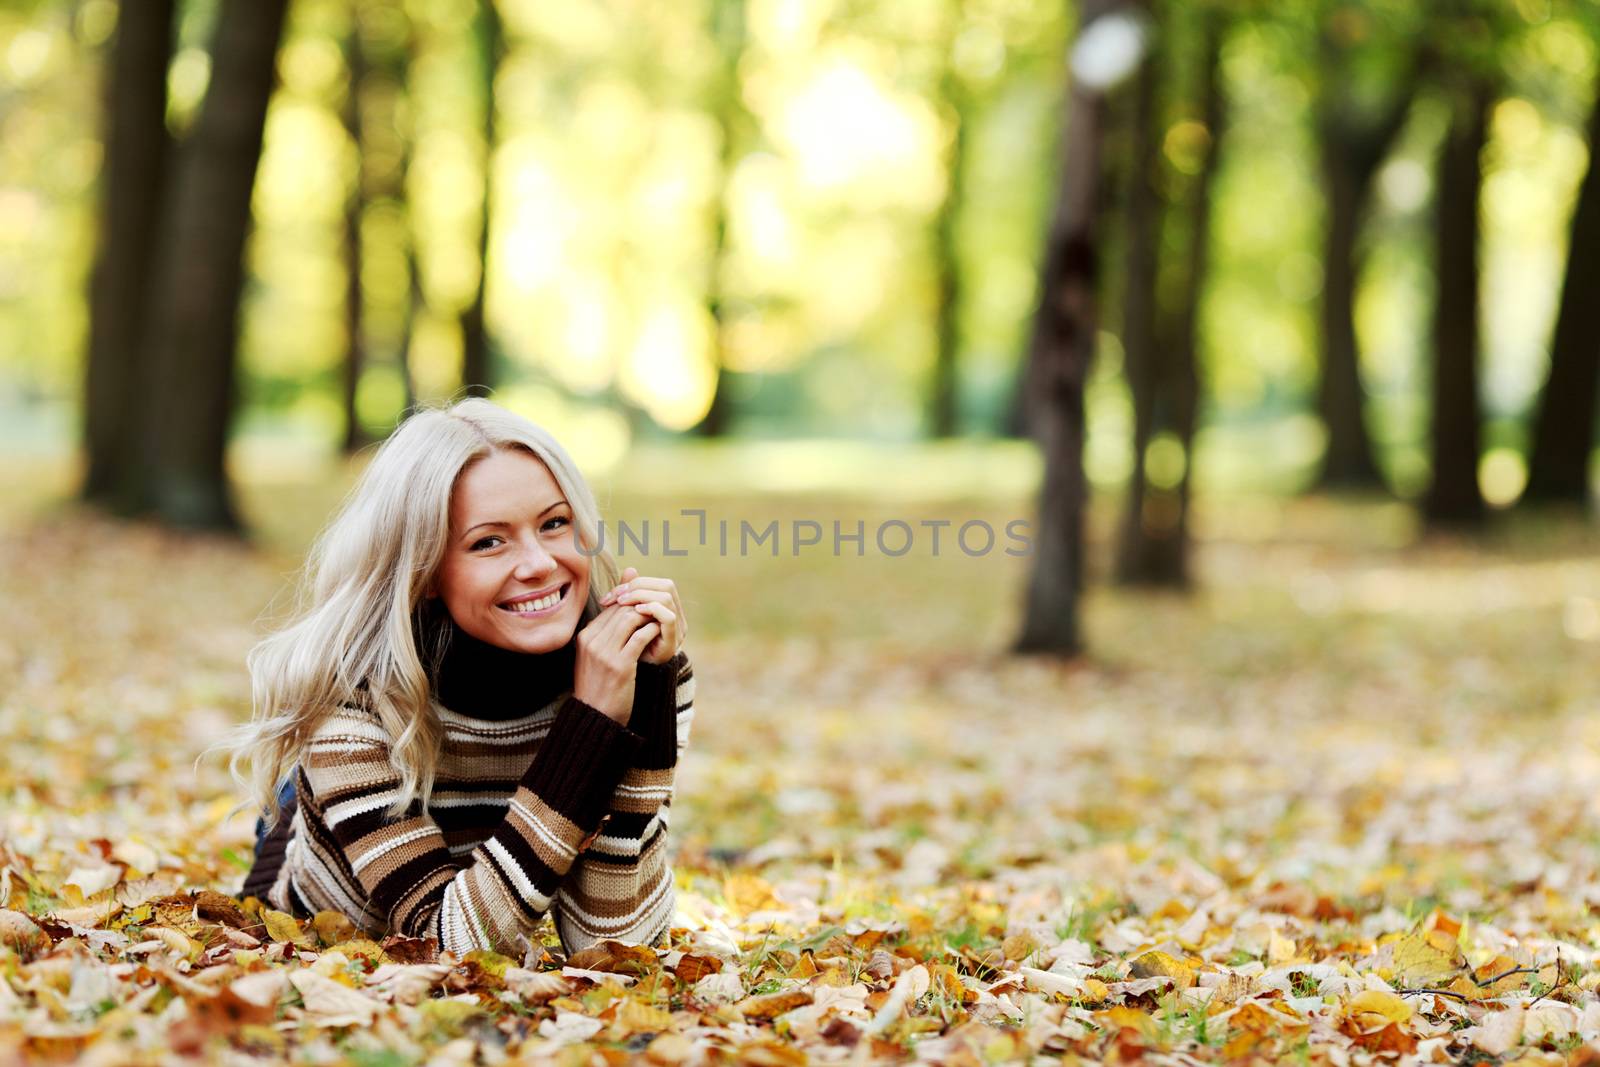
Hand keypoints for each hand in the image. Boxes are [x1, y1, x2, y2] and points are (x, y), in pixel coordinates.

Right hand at [573, 601, 660, 723]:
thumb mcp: (590, 658)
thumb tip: (619, 617)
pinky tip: (658, 633)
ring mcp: (604, 653)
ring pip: (630, 619)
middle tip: (655, 611)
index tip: (644, 609)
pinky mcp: (620, 665)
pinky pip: (640, 637)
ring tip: (658, 620)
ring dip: (648, 616)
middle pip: (620, 610)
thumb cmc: (596, 686)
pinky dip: (651, 630)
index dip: (630, 606)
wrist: (594, 716)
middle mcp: (592, 642)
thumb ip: (601, 638)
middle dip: (640, 607)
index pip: (609, 609)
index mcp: (584, 637)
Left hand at [598, 568, 685, 664]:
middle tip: (616, 595)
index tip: (613, 593)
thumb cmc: (625, 648)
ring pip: (667, 597)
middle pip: (666, 585)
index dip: (636, 582)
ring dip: (641, 595)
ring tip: (622, 602)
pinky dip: (651, 610)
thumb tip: (629, 568)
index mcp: (667, 609)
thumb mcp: (624, 619)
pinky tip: (635, 612)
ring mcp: (677, 629)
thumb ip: (628, 596)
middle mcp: (676, 616)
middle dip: (639, 586)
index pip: (658, 583)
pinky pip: (668, 617)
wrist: (626, 682)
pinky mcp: (672, 641)